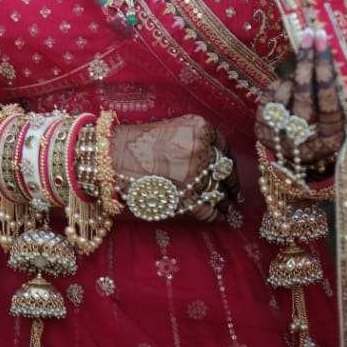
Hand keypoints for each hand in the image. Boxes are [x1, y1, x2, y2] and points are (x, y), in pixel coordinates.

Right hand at [111, 114, 234, 221]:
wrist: (111, 158)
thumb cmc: (136, 143)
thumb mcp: (171, 128)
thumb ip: (193, 138)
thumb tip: (210, 157)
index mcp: (200, 128)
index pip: (223, 146)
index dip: (228, 160)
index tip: (230, 169)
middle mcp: (202, 150)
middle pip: (225, 169)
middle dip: (231, 182)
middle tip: (235, 192)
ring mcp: (197, 176)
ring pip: (219, 191)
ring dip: (225, 201)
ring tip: (229, 208)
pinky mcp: (188, 199)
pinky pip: (210, 210)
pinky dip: (216, 216)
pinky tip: (219, 218)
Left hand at [255, 26, 344, 172]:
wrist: (298, 163)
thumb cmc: (324, 131)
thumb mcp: (338, 121)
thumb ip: (338, 95)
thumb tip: (334, 55)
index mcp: (330, 140)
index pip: (328, 101)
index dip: (325, 70)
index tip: (323, 42)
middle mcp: (304, 143)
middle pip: (304, 96)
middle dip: (307, 61)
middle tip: (310, 35)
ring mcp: (279, 138)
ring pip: (284, 94)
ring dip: (293, 75)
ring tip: (302, 70)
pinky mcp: (261, 132)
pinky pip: (268, 97)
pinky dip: (279, 85)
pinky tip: (287, 83)